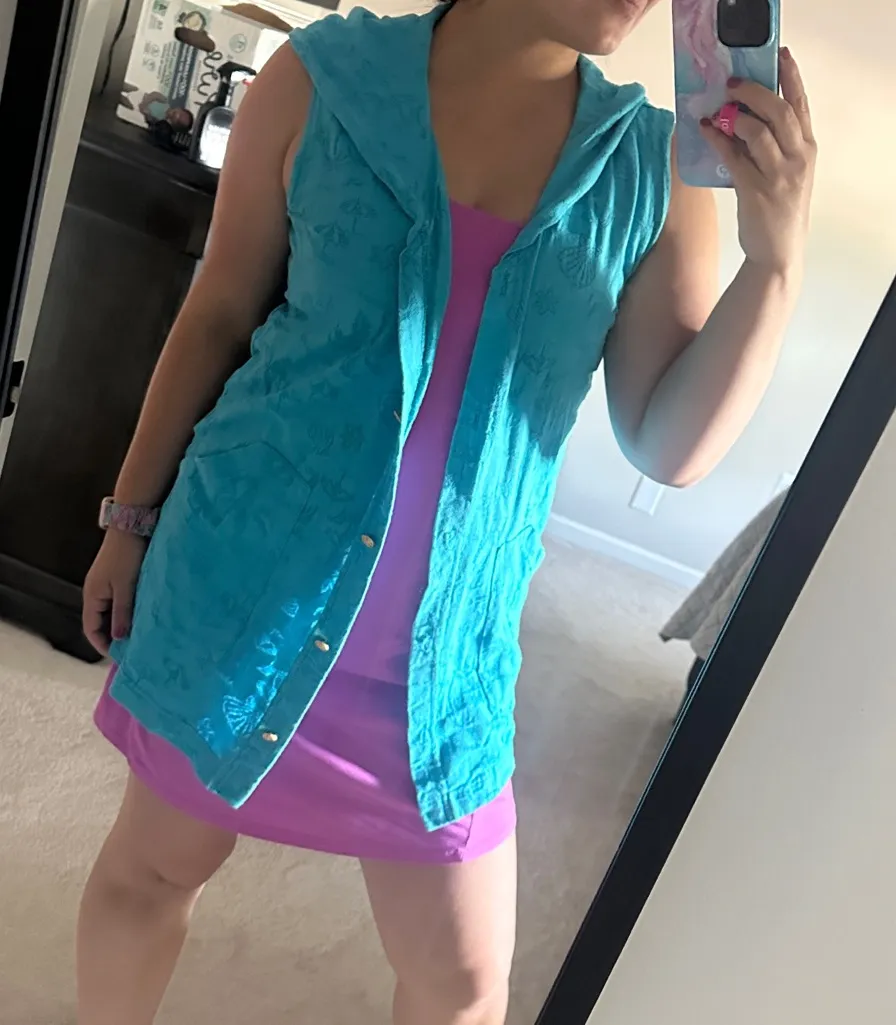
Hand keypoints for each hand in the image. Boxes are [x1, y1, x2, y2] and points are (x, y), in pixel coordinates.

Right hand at [82, 529, 146, 655]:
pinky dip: (127, 612)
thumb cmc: (127, 557)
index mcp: (92, 596)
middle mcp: (96, 593)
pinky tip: (142, 616)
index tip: (119, 657)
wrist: (131, 526)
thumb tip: (120, 639)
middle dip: (113, 637)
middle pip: (100, 622)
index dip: (102, 645)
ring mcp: (106, 585)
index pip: (91, 629)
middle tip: (132, 650)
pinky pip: (119, 602)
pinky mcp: (118, 578)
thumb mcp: (125, 588)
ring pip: (111, 612)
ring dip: (122, 624)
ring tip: (139, 636)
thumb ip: (122, 614)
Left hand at [701, 48, 815, 277]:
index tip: (778, 56)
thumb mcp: (787, 175)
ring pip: (758, 130)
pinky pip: (734, 156)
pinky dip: (718, 139)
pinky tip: (705, 129)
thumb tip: (742, 120)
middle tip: (733, 82)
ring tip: (718, 107)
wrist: (777, 254)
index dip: (790, 77)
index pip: (801, 105)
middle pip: (779, 110)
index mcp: (807, 150)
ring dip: (735, 115)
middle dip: (754, 91)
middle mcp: (797, 158)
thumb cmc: (779, 213)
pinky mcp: (755, 190)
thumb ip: (775, 148)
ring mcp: (778, 174)